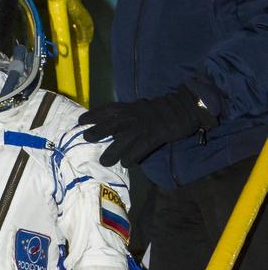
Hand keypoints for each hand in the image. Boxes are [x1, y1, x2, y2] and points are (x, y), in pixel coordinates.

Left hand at [78, 86, 214, 166]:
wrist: (189, 105)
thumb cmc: (165, 110)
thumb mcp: (143, 109)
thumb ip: (129, 117)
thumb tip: (112, 130)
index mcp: (134, 107)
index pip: (111, 108)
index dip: (95, 113)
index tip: (80, 119)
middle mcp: (137, 114)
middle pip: (114, 122)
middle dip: (99, 129)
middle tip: (85, 137)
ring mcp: (147, 124)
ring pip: (126, 137)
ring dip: (114, 150)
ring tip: (104, 162)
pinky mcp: (157, 133)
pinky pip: (142, 145)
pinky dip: (133, 155)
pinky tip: (126, 163)